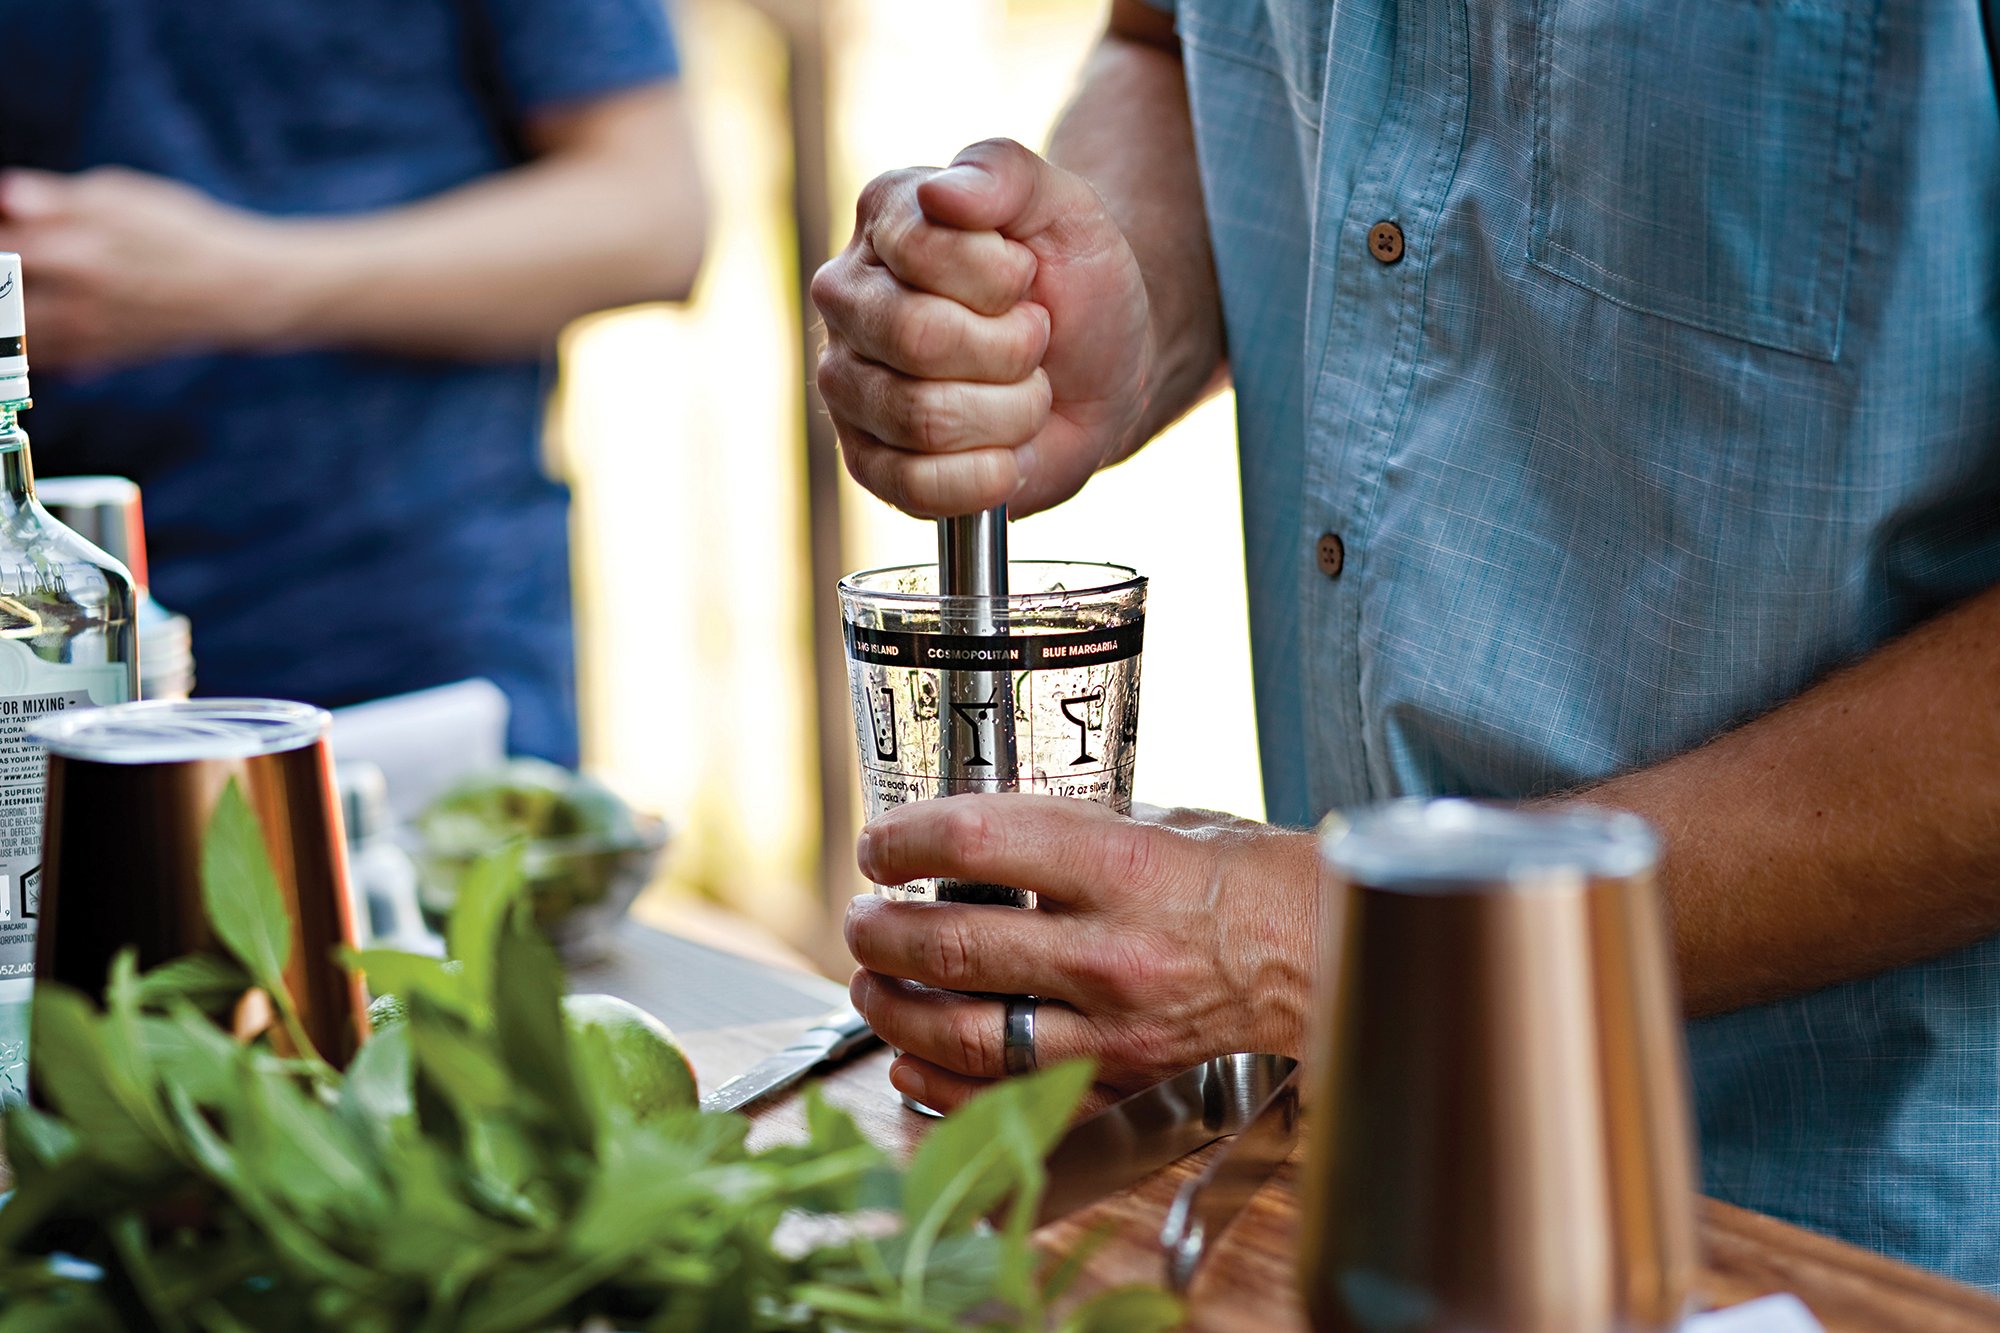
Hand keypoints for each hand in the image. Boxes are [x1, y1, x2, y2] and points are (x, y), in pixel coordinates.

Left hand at [0, 167, 286, 370]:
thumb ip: (57, 198)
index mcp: (68, 254)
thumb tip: (6, 196)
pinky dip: (30, 345)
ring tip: (19, 294)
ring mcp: (86, 337)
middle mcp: (70, 304)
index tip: (6, 227)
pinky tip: (34, 323)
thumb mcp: (124, 197)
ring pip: (15, 337)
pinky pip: (45, 361)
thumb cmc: (185, 234)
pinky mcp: (101, 357)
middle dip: (0, 279)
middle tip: (11, 263)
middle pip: (1, 299)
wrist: (242, 292)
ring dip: (10, 317)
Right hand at [810, 138, 1152, 518]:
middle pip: (919, 339)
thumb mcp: (1065, 205)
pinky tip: (1008, 455)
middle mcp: (847, 298)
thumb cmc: (1073, 280)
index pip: (923, 250)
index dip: (1002, 277)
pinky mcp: (867, 463)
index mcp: (885, 218)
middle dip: (1012, 349)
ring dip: (1011, 412)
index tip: (1026, 278)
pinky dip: (986, 476)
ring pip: (923, 417)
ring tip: (1024, 392)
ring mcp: (848, 385)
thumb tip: (940, 192)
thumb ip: (1004, 173)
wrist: (1098, 368)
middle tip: (1034, 340)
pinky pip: (914, 487)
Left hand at [844, 794, 1319, 1114]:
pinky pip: (1009, 1100)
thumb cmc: (1237, 875)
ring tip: (869, 984)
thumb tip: (965, 834)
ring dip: (893, 1009)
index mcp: (1120, 867)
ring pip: (966, 1033)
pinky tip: (909, 1060)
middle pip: (952, 946)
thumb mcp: (1151, 819)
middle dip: (880, 933)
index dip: (904, 841)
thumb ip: (1060, 829)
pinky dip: (942, 1086)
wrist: (1316, 952)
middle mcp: (1111, 952)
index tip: (878, 846)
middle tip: (859, 919)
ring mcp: (1113, 1029)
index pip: (976, 842)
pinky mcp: (1119, 1082)